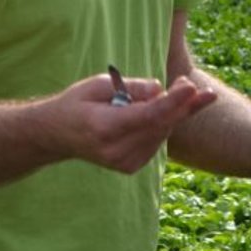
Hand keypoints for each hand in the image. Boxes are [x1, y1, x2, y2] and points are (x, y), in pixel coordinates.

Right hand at [52, 72, 216, 173]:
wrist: (58, 135)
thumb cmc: (78, 103)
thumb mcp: (98, 84)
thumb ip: (130, 87)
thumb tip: (160, 89)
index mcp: (104, 128)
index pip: (147, 116)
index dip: (172, 102)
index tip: (191, 87)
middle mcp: (115, 151)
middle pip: (159, 126)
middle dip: (180, 104)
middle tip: (189, 82)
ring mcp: (123, 163)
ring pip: (161, 133)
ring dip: (173, 112)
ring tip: (173, 90)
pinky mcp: (130, 167)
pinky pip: (156, 141)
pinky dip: (162, 124)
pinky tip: (155, 111)